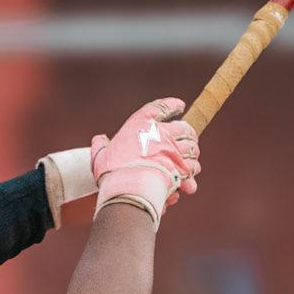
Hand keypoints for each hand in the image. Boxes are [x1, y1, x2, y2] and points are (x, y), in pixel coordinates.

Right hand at [91, 98, 200, 228]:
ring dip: (193, 154)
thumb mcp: (100, 156)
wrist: (127, 188)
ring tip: (191, 160)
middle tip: (189, 137)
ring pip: (192, 147)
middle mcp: (160, 134)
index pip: (159, 108)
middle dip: (189, 132)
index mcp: (140, 125)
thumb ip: (100, 146)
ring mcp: (173, 150)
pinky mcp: (181, 168)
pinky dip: (191, 175)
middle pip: (183, 127)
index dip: (172, 105)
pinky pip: (192, 168)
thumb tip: (100, 139)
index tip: (181, 105)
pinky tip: (189, 182)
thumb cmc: (112, 172)